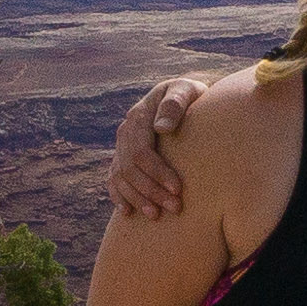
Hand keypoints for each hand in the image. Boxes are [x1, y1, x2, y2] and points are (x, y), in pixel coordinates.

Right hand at [107, 73, 207, 220]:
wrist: (185, 96)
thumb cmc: (192, 93)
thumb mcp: (187, 89)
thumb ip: (175, 104)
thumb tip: (160, 127)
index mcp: (138, 116)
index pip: (142, 152)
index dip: (158, 173)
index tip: (178, 189)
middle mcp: (126, 132)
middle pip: (130, 169)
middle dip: (151, 191)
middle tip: (175, 208)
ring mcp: (123, 145)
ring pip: (121, 178)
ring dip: (137, 199)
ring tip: (156, 216)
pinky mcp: (124, 156)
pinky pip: (114, 179)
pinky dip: (119, 196)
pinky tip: (128, 212)